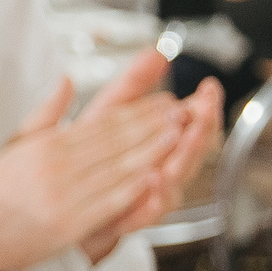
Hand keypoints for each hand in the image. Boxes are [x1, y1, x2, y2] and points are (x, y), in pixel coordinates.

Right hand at [0, 60, 181, 270]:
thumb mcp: (16, 143)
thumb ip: (45, 112)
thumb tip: (67, 80)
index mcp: (48, 145)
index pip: (102, 122)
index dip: (137, 110)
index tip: (162, 101)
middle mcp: (58, 166)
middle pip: (115, 140)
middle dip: (152, 123)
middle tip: (180, 111)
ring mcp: (66, 195)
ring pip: (118, 167)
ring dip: (151, 149)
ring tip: (177, 135)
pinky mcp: (70, 223)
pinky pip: (109, 202)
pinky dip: (133, 189)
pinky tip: (154, 176)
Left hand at [75, 63, 220, 260]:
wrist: (62, 205)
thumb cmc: (88, 158)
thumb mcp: (107, 113)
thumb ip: (133, 85)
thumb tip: (156, 52)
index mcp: (160, 142)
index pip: (193, 121)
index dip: (204, 105)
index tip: (209, 87)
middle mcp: (164, 168)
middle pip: (194, 149)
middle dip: (203, 130)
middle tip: (206, 111)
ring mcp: (151, 196)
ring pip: (177, 178)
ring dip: (184, 159)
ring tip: (184, 138)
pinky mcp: (130, 218)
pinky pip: (149, 210)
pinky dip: (155, 197)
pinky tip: (156, 179)